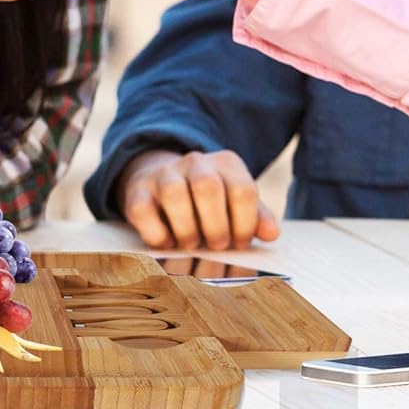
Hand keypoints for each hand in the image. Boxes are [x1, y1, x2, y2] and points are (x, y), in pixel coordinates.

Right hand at [118, 148, 280, 250]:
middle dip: (216, 225)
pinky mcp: (137, 191)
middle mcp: (195, 161)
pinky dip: (157, 233)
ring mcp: (163, 174)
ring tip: (192, 244)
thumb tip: (271, 234)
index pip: (243, 190)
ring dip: (186, 228)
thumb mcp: (236, 204)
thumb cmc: (208, 202)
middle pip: (208, 188)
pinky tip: (168, 243)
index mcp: (226, 163)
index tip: (240, 243)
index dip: (245, 223)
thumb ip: (256, 217)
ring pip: (174, 193)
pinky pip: (143, 210)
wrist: (162, 182)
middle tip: (218, 246)